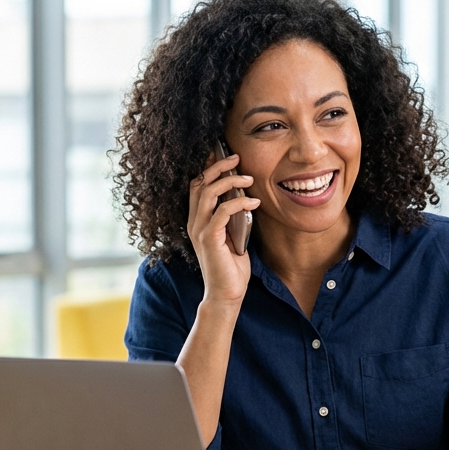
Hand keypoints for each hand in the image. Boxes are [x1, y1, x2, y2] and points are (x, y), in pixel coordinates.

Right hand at [187, 153, 258, 306]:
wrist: (226, 294)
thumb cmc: (231, 267)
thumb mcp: (232, 236)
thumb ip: (232, 217)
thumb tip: (245, 197)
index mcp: (197, 219)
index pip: (196, 185)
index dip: (208, 167)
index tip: (226, 155)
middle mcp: (194, 222)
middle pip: (199, 182)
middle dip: (218, 166)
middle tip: (237, 158)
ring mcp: (199, 230)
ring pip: (207, 192)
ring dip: (229, 181)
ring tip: (249, 179)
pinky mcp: (209, 239)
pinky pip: (222, 212)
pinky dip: (239, 203)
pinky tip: (254, 203)